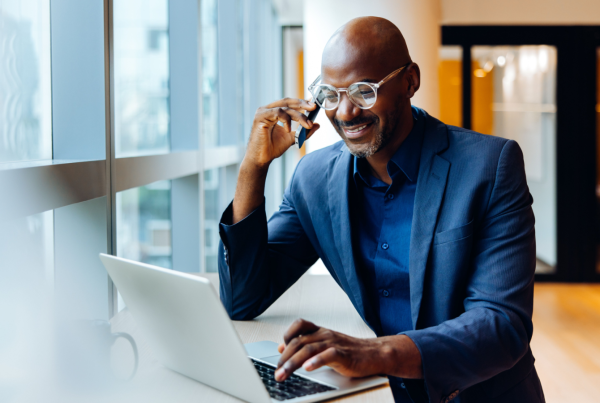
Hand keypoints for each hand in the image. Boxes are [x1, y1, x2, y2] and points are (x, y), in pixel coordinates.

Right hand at [246, 98, 319, 168]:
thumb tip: (317, 124)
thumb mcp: (293, 138)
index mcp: (274, 112)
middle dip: (302, 104)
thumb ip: (304, 131)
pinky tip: (289, 130)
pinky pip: (277, 112)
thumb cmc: (273, 148)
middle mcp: (268, 109)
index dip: (302, 102)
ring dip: (299, 115)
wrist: (261, 159)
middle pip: (288, 102)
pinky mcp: (260, 116)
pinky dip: (286, 120)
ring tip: (307, 124)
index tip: (314, 105)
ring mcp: (263, 112)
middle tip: (313, 107)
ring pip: (285, 108)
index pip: (290, 103)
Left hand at [274, 319, 422, 381]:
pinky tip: (308, 368)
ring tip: (284, 374)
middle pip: (299, 342)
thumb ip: (305, 344)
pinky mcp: (343, 354)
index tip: (278, 351)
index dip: (287, 335)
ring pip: (308, 349)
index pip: (299, 325)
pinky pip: (328, 355)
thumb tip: (281, 346)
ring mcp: (334, 343)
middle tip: (276, 373)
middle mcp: (325, 335)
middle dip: (284, 358)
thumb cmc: (350, 351)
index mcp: (320, 331)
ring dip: (293, 363)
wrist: (375, 354)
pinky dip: (316, 361)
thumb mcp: (325, 345)